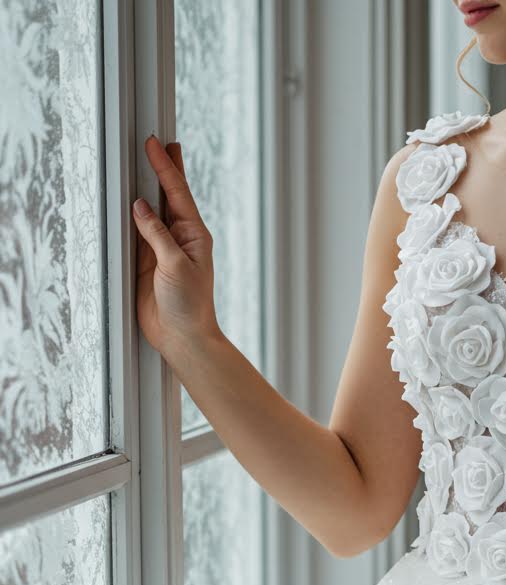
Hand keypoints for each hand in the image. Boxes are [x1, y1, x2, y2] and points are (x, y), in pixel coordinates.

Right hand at [132, 135, 220, 357]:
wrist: (182, 338)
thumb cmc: (189, 305)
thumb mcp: (175, 266)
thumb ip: (157, 235)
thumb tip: (139, 206)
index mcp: (194, 235)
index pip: (178, 193)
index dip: (166, 167)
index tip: (155, 143)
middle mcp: (179, 238)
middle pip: (168, 196)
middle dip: (164, 170)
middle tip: (159, 142)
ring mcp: (162, 249)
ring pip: (151, 211)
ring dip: (146, 188)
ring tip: (143, 162)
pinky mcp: (147, 262)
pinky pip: (136, 233)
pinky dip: (130, 215)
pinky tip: (127, 201)